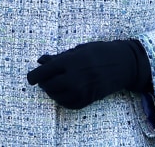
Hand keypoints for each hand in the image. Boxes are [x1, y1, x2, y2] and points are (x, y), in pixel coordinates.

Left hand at [27, 39, 150, 109]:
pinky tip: (64, 92)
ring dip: (52, 91)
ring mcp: (81, 90)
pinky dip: (62, 99)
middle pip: (49, 86)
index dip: (34, 76)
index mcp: (71, 61)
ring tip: (55, 84)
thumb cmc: (100, 52)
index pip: (45, 72)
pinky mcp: (87, 99)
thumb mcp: (79, 50)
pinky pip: (68, 104)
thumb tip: (40, 61)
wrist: (124, 64)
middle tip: (45, 80)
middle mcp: (75, 77)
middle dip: (44, 83)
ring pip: (56, 96)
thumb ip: (59, 56)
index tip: (31, 78)